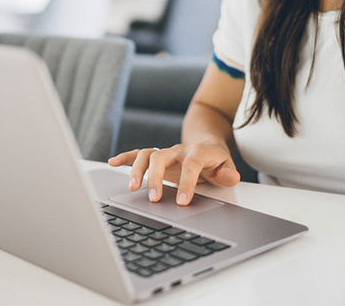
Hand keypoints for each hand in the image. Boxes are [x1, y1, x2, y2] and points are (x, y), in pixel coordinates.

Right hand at [108, 143, 240, 205]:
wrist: (206, 143)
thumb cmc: (214, 159)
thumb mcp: (226, 166)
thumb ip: (228, 173)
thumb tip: (231, 177)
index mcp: (197, 152)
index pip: (191, 165)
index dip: (187, 183)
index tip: (182, 201)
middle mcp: (178, 150)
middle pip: (162, 157)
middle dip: (156, 178)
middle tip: (154, 199)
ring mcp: (165, 152)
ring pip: (147, 155)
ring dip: (137, 170)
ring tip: (132, 188)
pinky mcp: (156, 156)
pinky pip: (138, 154)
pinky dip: (125, 158)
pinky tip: (113, 163)